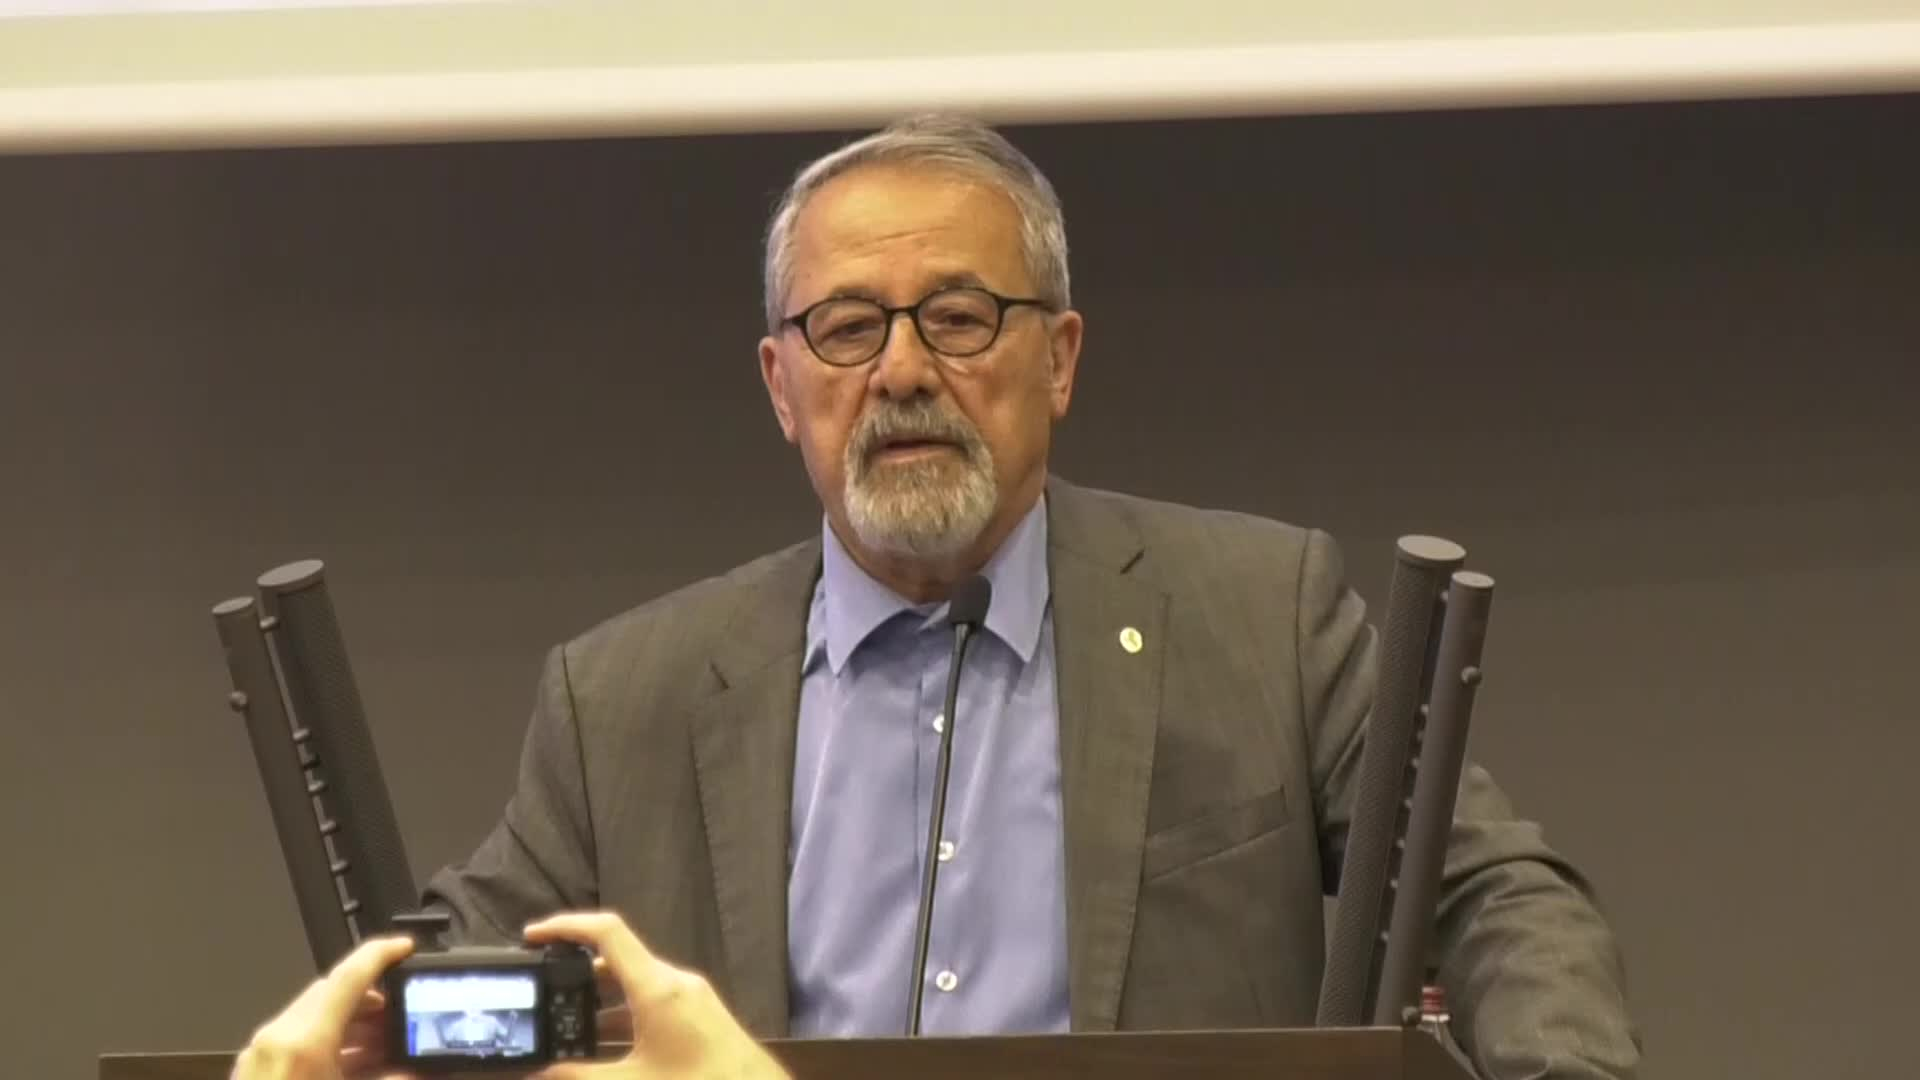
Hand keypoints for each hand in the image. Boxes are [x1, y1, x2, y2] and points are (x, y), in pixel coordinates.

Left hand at [231, 935, 415, 1079]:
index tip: (404, 947)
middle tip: (397, 1015)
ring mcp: (260, 1052)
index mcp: (304, 1042)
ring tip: (377, 1046)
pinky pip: (294, 1036)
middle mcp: (277, 1039)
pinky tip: (344, 1063)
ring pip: (312, 1013)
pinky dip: (325, 1039)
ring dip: (348, 1021)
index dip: (381, 954)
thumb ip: (389, 1077)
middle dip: (369, 996)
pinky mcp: (253, 1067)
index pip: (348, 976)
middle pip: (331, 992)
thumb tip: (416, 1071)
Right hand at [524, 912, 788, 1079]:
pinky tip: (605, 1047)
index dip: (566, 926)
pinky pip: (651, 1001)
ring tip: (566, 1027)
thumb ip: (580, 1076)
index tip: (535, 936)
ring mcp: (690, 996)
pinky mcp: (698, 1013)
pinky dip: (623, 1016)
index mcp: (658, 987)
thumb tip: (541, 1072)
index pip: (607, 932)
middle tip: (544, 992)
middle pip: (615, 959)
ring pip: (633, 984)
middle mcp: (676, 982)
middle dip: (576, 974)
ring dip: (599, 1002)